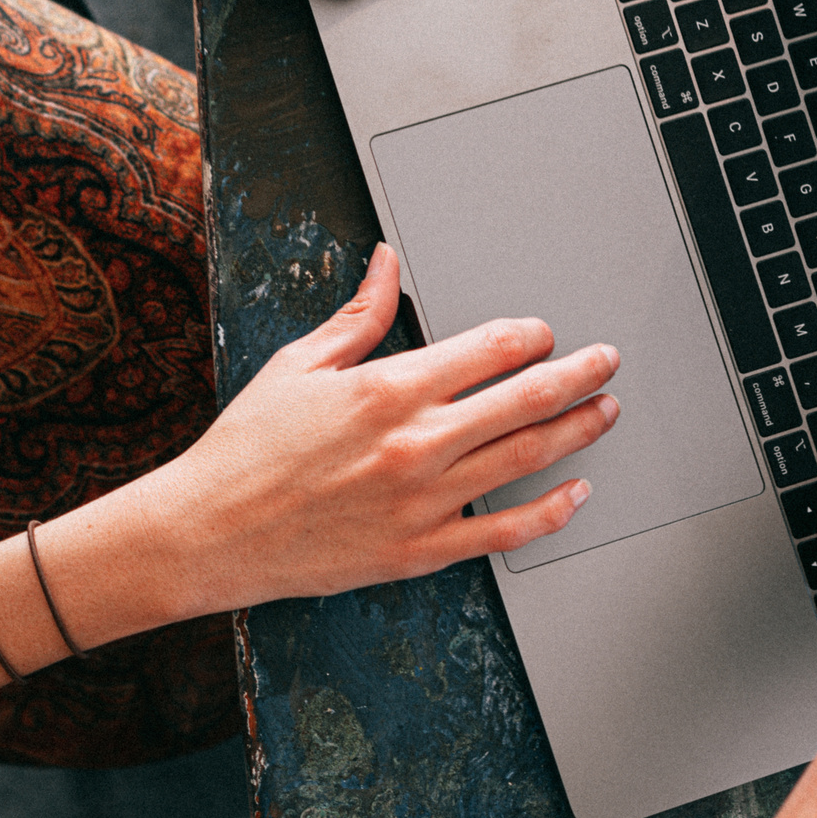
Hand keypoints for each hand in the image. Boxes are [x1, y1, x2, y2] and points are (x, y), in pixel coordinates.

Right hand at [141, 243, 617, 614]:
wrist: (210, 531)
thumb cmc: (246, 450)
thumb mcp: (299, 364)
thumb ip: (360, 317)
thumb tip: (388, 265)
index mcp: (387, 389)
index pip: (490, 349)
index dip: (531, 335)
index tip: (544, 333)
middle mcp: (415, 443)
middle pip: (527, 399)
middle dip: (580, 375)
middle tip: (606, 363)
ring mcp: (422, 501)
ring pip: (527, 459)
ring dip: (577, 431)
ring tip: (603, 412)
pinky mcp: (418, 551)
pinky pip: (504, 533)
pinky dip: (550, 513)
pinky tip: (576, 494)